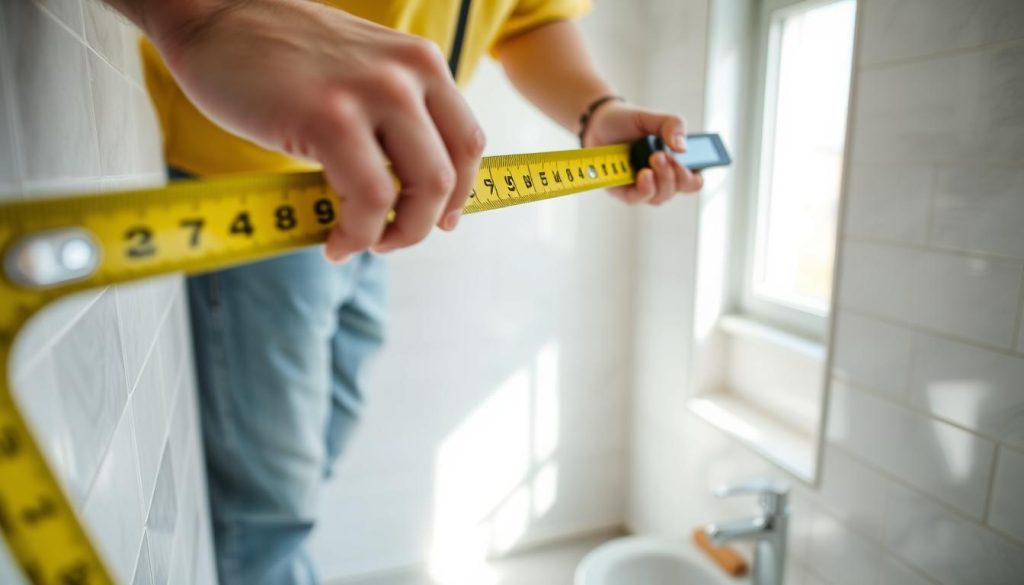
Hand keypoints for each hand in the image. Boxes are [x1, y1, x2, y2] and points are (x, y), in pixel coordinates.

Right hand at [143, 0, 484, 260]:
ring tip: (361, 242)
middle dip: (425, 223)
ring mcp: (372, 94)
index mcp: (422, 63)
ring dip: (398, 235)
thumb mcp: (361, 72)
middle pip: (451, 174)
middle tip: (390, 239)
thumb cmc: (279, 56)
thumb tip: (415, 193)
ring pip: (422, 191)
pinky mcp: (330, 118)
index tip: (441, 220)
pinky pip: (369, 199)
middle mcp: (408, 75)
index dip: (461, 194)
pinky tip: (335, 242)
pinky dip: (357, 234)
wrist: (215, 16)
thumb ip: (394, 118)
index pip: (468, 143)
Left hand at [582, 102, 702, 204]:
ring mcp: (640, 186)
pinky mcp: (621, 191)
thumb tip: (682, 148)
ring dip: (662, 181)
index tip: (691, 163)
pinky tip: (645, 175)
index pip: (692, 181)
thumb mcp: (654, 118)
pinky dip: (644, 189)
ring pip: (660, 197)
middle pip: (678, 190)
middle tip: (664, 156)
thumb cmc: (628, 122)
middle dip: (676, 175)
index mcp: (672, 163)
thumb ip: (673, 125)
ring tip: (655, 158)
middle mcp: (659, 178)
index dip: (695, 176)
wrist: (598, 122)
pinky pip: (636, 200)